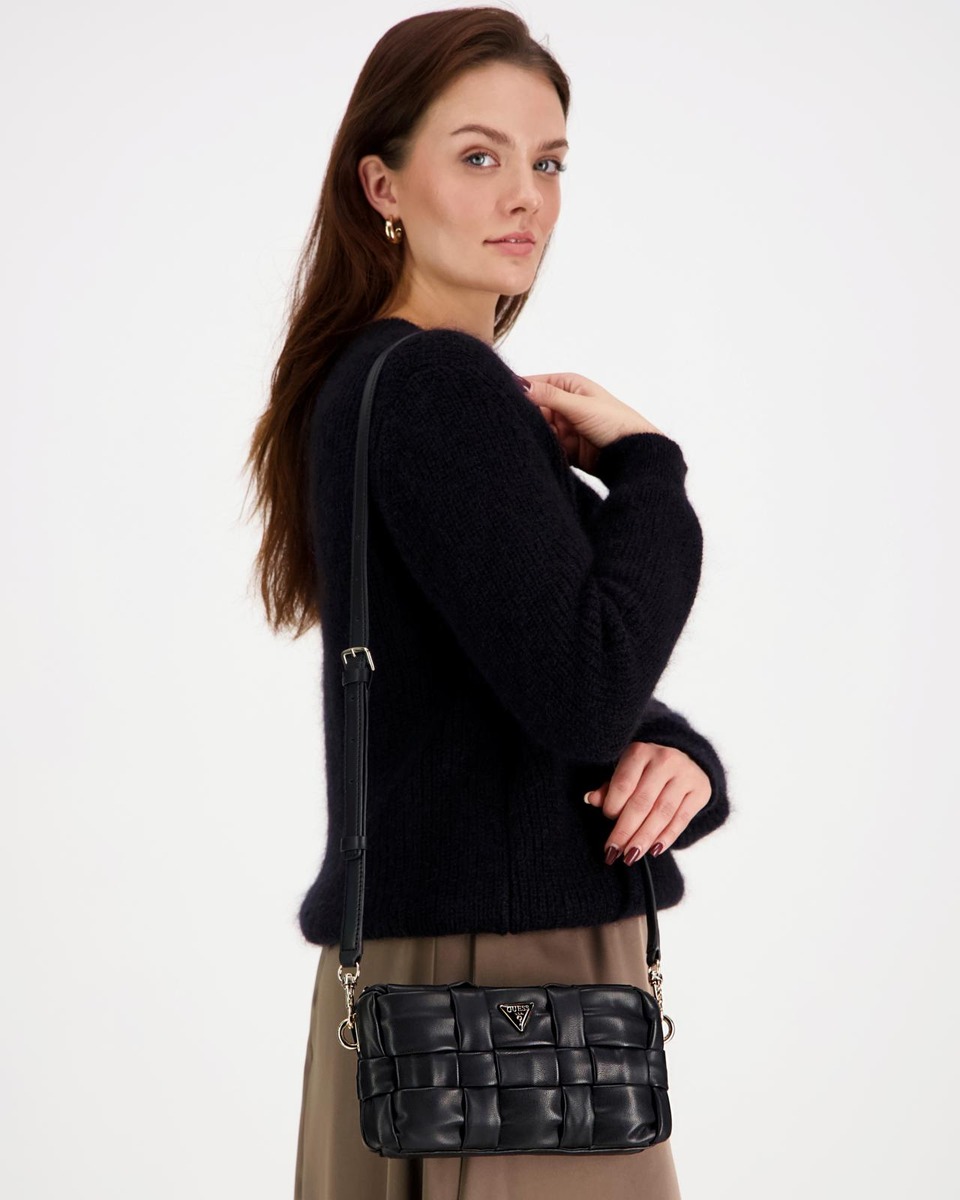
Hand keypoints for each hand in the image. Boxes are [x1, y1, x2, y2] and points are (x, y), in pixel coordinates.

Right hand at [520, 372, 663, 473]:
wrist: (633, 455)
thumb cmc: (615, 422)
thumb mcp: (579, 405)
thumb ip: (548, 396)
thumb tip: (519, 384)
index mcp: (568, 385)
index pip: (535, 384)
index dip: (519, 391)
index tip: (502, 400)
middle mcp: (564, 404)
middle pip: (533, 408)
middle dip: (525, 416)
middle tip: (511, 423)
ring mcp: (564, 426)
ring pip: (538, 428)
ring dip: (533, 434)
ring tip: (522, 438)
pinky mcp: (565, 448)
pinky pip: (546, 446)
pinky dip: (541, 448)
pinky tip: (534, 451)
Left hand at [583, 741, 711, 863]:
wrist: (687, 761)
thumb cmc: (646, 770)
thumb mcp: (626, 771)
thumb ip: (609, 787)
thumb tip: (591, 799)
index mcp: (640, 752)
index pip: (623, 785)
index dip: (612, 808)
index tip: (607, 822)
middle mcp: (664, 760)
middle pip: (642, 802)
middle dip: (626, 831)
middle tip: (614, 852)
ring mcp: (685, 775)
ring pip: (662, 813)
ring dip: (644, 838)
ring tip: (631, 856)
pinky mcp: (700, 791)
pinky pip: (681, 820)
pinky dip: (667, 838)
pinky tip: (654, 850)